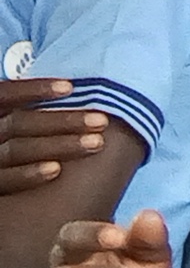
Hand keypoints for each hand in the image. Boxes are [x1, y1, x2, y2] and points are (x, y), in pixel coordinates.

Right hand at [0, 80, 110, 195]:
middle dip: (61, 121)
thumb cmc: (15, 149)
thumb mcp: (13, 128)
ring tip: (96, 143)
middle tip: (102, 121)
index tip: (70, 87)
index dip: (34, 89)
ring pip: (16, 150)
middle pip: (18, 123)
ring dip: (57, 145)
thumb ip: (29, 116)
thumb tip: (73, 93)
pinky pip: (5, 180)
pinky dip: (28, 174)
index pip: (5, 94)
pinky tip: (57, 170)